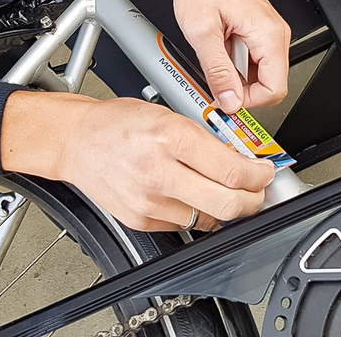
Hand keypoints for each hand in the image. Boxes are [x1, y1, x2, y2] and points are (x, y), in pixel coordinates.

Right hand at [1, 91, 275, 230]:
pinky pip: (184, 226)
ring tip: (224, 193)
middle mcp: (161, 172)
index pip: (234, 171)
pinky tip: (192, 197)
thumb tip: (241, 160)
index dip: (260, 176)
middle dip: (253, 201)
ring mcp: (150, 201)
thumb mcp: (168, 114)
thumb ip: (205, 139)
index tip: (265, 173)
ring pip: (210, 220)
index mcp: (171, 137)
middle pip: (229, 204)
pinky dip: (197, 214)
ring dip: (226, 209)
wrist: (75, 141)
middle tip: (257, 192)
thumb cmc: (116, 123)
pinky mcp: (142, 220)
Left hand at [174, 0, 290, 111]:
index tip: (226, 97)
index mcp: (267, 34)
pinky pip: (254, 61)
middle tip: (216, 80)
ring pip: (261, 74)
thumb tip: (229, 100)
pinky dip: (236, 64)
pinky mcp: (259, 32)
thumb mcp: (202, 31)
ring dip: (237, 75)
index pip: (275, 88)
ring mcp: (269, 33)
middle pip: (270, 84)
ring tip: (215, 56)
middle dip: (242, 89)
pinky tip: (220, 50)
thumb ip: (217, 70)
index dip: (249, 100)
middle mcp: (275, 34)